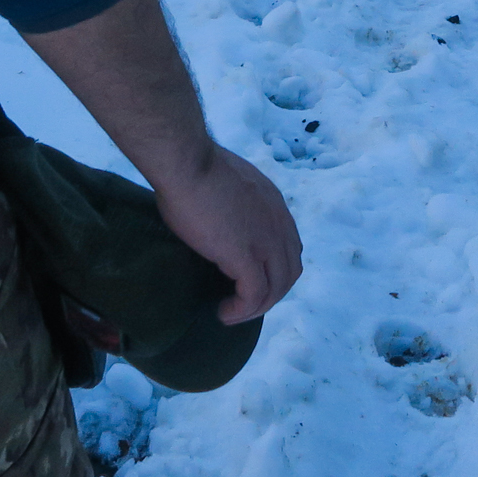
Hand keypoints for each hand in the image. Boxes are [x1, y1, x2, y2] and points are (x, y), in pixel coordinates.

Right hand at [153, 142, 303, 323]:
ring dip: (256, 307)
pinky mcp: (247, 257)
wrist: (188, 163)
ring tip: (231, 313)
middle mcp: (279, 224)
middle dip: (270, 292)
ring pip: (276, 288)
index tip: (249, 277)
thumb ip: (236, 201)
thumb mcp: (229, 183)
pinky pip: (255, 295)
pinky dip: (242, 310)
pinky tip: (223, 313)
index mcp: (274, 204)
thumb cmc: (195, 167)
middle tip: (242, 301)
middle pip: (289, 271)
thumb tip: (220, 212)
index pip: (289, 245)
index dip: (274, 267)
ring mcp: (266, 241)